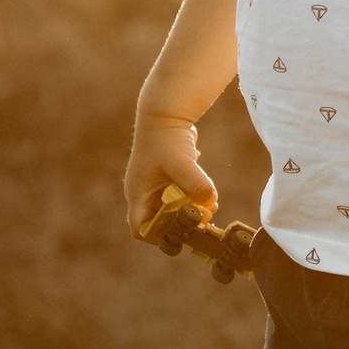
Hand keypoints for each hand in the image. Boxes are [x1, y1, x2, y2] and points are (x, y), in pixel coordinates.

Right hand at [124, 116, 216, 241]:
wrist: (167, 113)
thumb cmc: (166, 137)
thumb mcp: (180, 162)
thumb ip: (195, 182)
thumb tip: (210, 201)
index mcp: (138, 193)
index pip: (140, 228)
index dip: (157, 236)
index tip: (180, 232)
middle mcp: (145, 193)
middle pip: (160, 222)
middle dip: (182, 223)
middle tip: (203, 218)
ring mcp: (157, 186)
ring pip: (173, 211)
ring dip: (192, 212)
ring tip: (210, 206)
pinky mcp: (169, 179)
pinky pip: (181, 197)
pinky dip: (194, 199)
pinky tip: (209, 194)